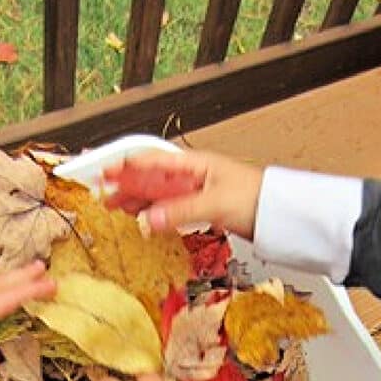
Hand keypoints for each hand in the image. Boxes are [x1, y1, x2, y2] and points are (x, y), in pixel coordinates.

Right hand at [102, 149, 263, 239]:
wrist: (279, 214)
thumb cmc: (254, 197)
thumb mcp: (214, 202)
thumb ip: (180, 211)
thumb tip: (148, 220)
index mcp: (192, 164)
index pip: (151, 160)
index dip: (125, 166)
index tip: (104, 172)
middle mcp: (191, 175)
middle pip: (150, 177)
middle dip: (125, 183)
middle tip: (102, 192)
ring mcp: (195, 192)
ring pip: (157, 194)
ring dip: (136, 200)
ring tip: (115, 208)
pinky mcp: (201, 209)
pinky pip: (170, 209)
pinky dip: (154, 214)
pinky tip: (144, 219)